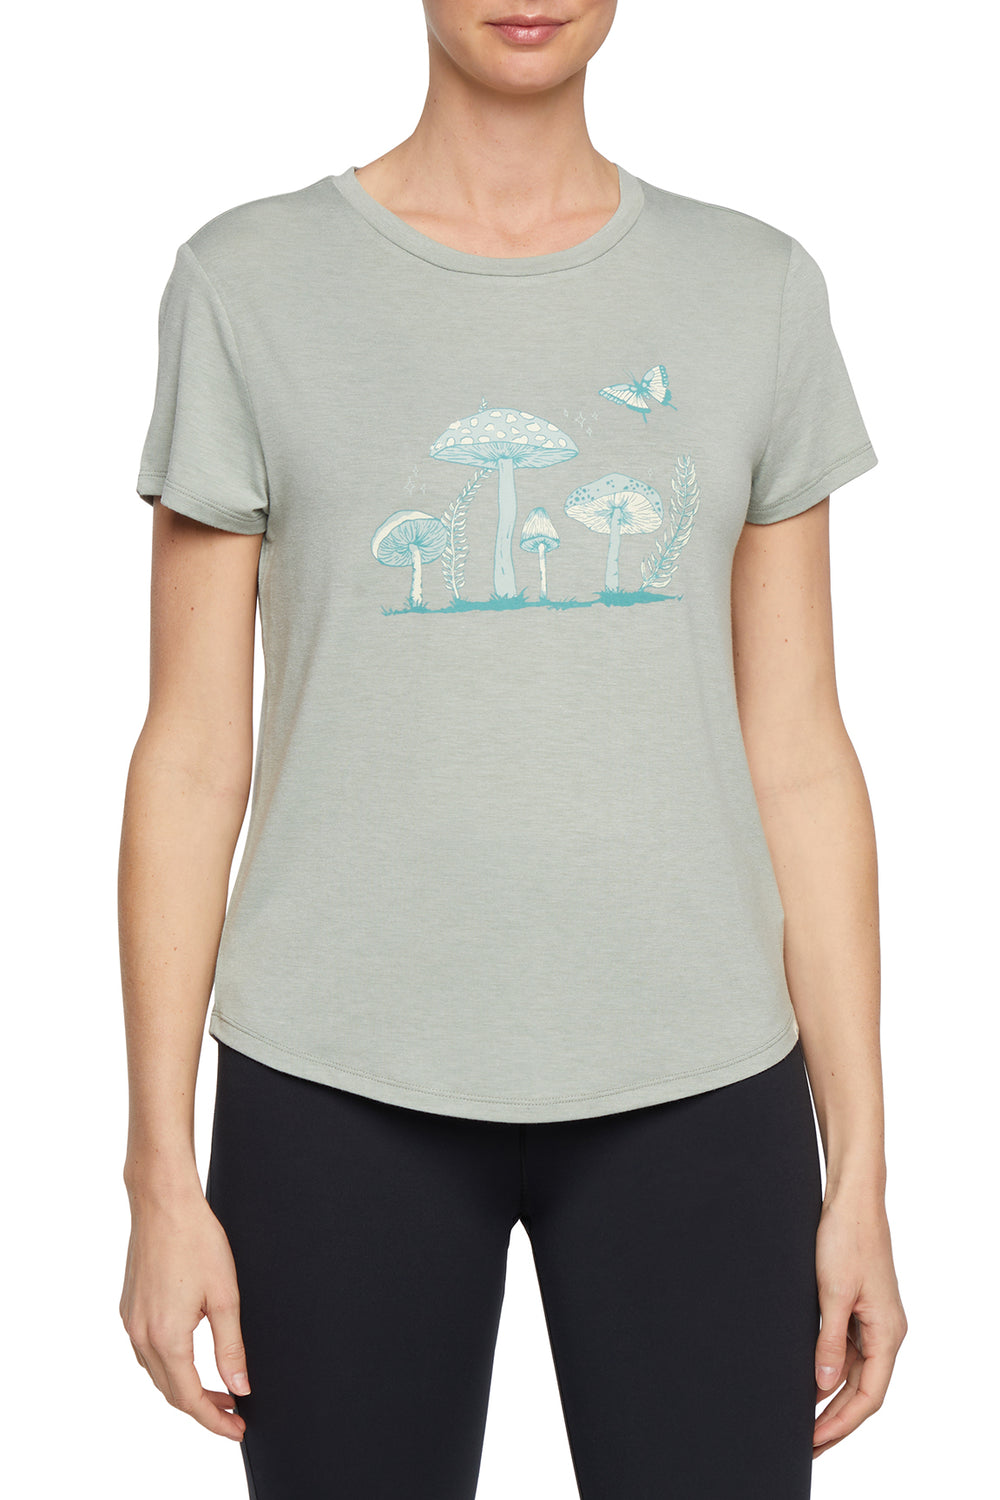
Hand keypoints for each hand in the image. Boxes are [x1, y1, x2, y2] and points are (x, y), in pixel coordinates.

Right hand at [120, 1177, 249, 1440]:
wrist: (163, 1203)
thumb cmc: (197, 1241)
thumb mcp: (224, 1296)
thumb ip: (231, 1347)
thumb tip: (240, 1387)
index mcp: (166, 1338)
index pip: (189, 1398)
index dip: (214, 1419)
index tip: (238, 1429)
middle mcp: (141, 1336)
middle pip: (171, 1391)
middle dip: (203, 1408)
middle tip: (235, 1414)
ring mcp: (131, 1322)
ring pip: (158, 1373)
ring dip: (186, 1387)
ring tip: (220, 1389)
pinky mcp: (129, 1308)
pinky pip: (148, 1351)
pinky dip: (170, 1365)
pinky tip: (193, 1357)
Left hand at [812, 1187, 906, 1456]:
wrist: (851, 1199)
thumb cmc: (847, 1237)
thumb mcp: (833, 1293)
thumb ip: (829, 1342)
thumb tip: (825, 1385)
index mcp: (887, 1332)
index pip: (869, 1396)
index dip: (841, 1423)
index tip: (814, 1441)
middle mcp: (885, 1331)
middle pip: (863, 1390)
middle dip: (835, 1419)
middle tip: (806, 1443)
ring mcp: (873, 1319)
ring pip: (856, 1373)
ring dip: (832, 1398)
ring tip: (804, 1420)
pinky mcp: (858, 1307)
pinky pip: (848, 1350)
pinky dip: (830, 1370)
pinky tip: (809, 1381)